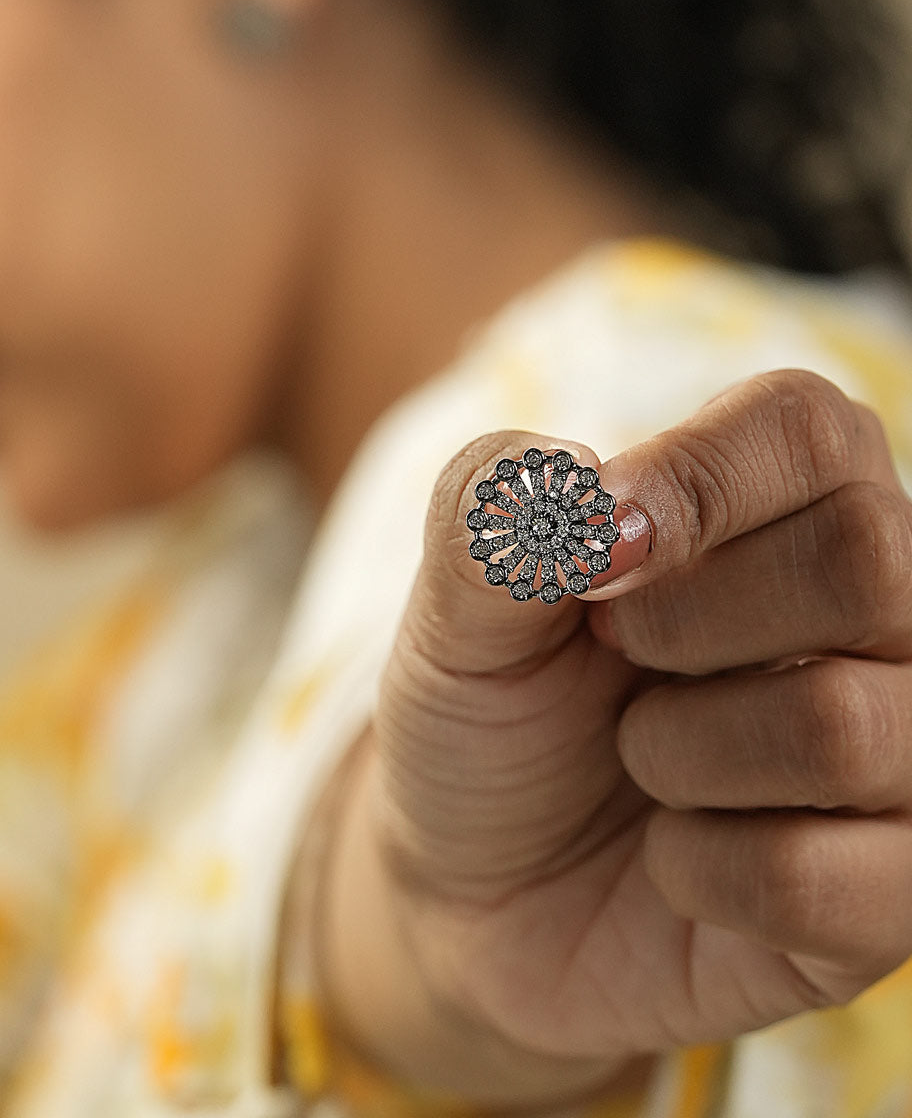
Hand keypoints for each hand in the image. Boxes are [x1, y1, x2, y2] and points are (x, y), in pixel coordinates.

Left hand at [318, 368, 911, 1108]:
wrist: (474, 883)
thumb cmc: (489, 718)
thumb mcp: (455, 614)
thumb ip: (493, 524)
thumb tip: (571, 483)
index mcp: (778, 510)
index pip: (808, 427)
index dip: (694, 478)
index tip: (596, 546)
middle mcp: (871, 618)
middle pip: (863, 560)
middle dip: (679, 622)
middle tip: (612, 652)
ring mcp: (896, 758)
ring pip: (839, 725)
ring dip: (671, 750)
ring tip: (637, 757)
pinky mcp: (881, 895)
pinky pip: (815, 878)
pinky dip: (694, 867)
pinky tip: (671, 854)